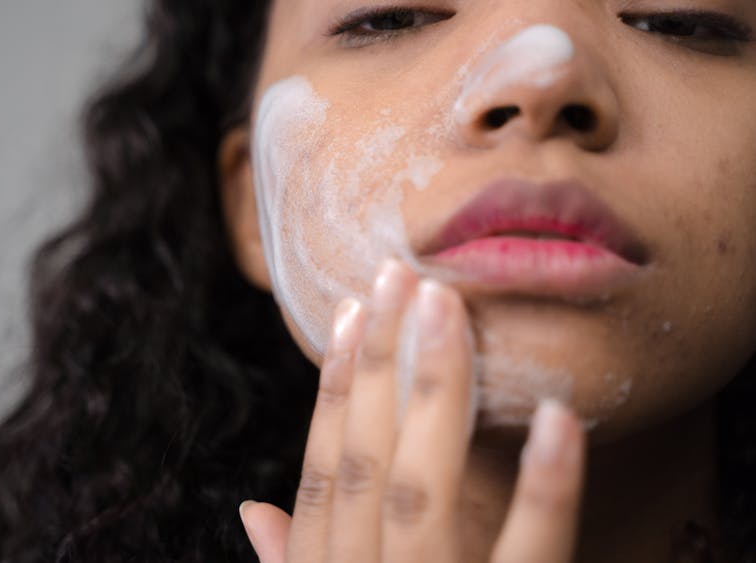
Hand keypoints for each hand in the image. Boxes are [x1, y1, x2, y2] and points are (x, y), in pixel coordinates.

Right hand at [240, 259, 585, 561]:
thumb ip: (288, 561)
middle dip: (379, 360)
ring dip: (435, 388)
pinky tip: (559, 416)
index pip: (325, 467)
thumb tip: (251, 508)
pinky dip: (545, 486)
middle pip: (366, 456)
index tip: (350, 312)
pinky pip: (529, 552)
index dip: (335, 387)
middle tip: (400, 274)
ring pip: (421, 484)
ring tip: (446, 306)